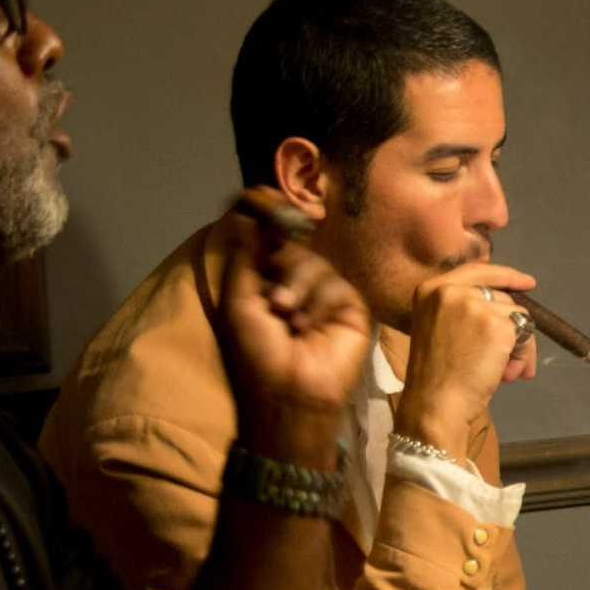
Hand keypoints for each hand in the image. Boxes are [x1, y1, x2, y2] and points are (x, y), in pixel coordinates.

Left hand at [208, 193, 371, 457]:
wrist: (291, 395)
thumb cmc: (256, 357)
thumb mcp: (239, 302)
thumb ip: (245, 256)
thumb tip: (245, 213)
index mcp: (265, 284)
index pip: (269, 241)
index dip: (266, 219)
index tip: (259, 193)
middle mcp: (296, 285)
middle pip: (292, 245)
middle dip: (281, 261)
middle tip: (274, 295)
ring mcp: (325, 296)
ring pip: (313, 262)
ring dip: (296, 286)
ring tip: (287, 317)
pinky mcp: (351, 307)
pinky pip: (335, 282)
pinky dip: (318, 300)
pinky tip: (310, 326)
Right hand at [397, 259, 544, 451]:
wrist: (435, 402)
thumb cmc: (436, 376)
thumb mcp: (439, 329)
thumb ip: (464, 312)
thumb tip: (508, 312)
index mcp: (430, 289)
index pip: (476, 270)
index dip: (505, 276)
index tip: (527, 282)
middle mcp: (451, 290)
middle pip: (501, 297)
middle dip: (513, 327)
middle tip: (513, 360)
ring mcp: (475, 305)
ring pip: (517, 315)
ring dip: (521, 346)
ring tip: (508, 372)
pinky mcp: (497, 324)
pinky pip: (526, 332)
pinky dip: (525, 354)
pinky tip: (509, 374)